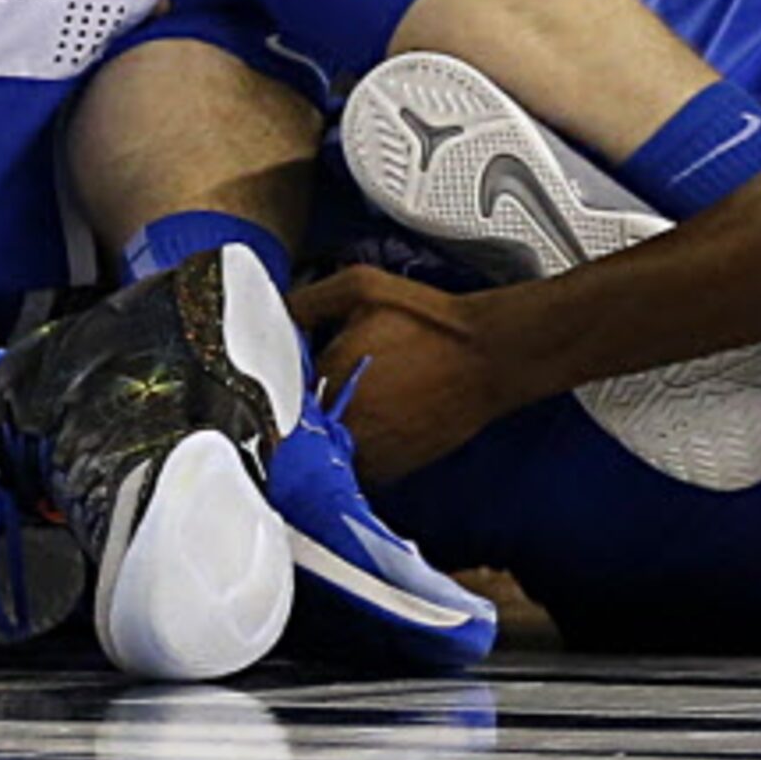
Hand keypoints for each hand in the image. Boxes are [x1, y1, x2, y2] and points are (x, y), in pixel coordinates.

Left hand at [291, 268, 529, 483]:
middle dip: (293, 414)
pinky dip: (351, 455)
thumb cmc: (428, 320)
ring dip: (320, 441)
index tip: (278, 377)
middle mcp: (340, 425)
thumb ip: (305, 302)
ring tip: (343, 410)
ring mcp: (366, 455)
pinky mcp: (391, 472)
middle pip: (292, 430)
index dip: (271, 385)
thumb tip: (270, 314)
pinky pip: (352, 471)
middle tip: (310, 393)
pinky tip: (369, 425)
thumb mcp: (360, 287)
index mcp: (325, 379)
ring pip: (320, 457)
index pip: (272, 393)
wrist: (490, 355)